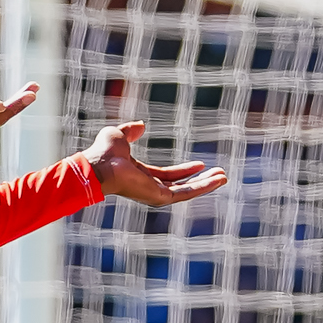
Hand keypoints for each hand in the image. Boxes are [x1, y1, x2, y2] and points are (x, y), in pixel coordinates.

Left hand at [84, 121, 229, 208]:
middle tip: (219, 174)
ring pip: (187, 191)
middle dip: (201, 181)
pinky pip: (186, 193)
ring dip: (206, 184)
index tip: (201, 165)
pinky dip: (203, 187)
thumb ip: (131, 131)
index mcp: (141, 175)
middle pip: (181, 185)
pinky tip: (217, 180)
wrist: (98, 165)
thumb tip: (141, 125)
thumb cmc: (103, 152)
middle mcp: (149, 187)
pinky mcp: (160, 197)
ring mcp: (155, 194)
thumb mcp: (120, 135)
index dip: (185, 170)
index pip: (168, 175)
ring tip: (224, 177)